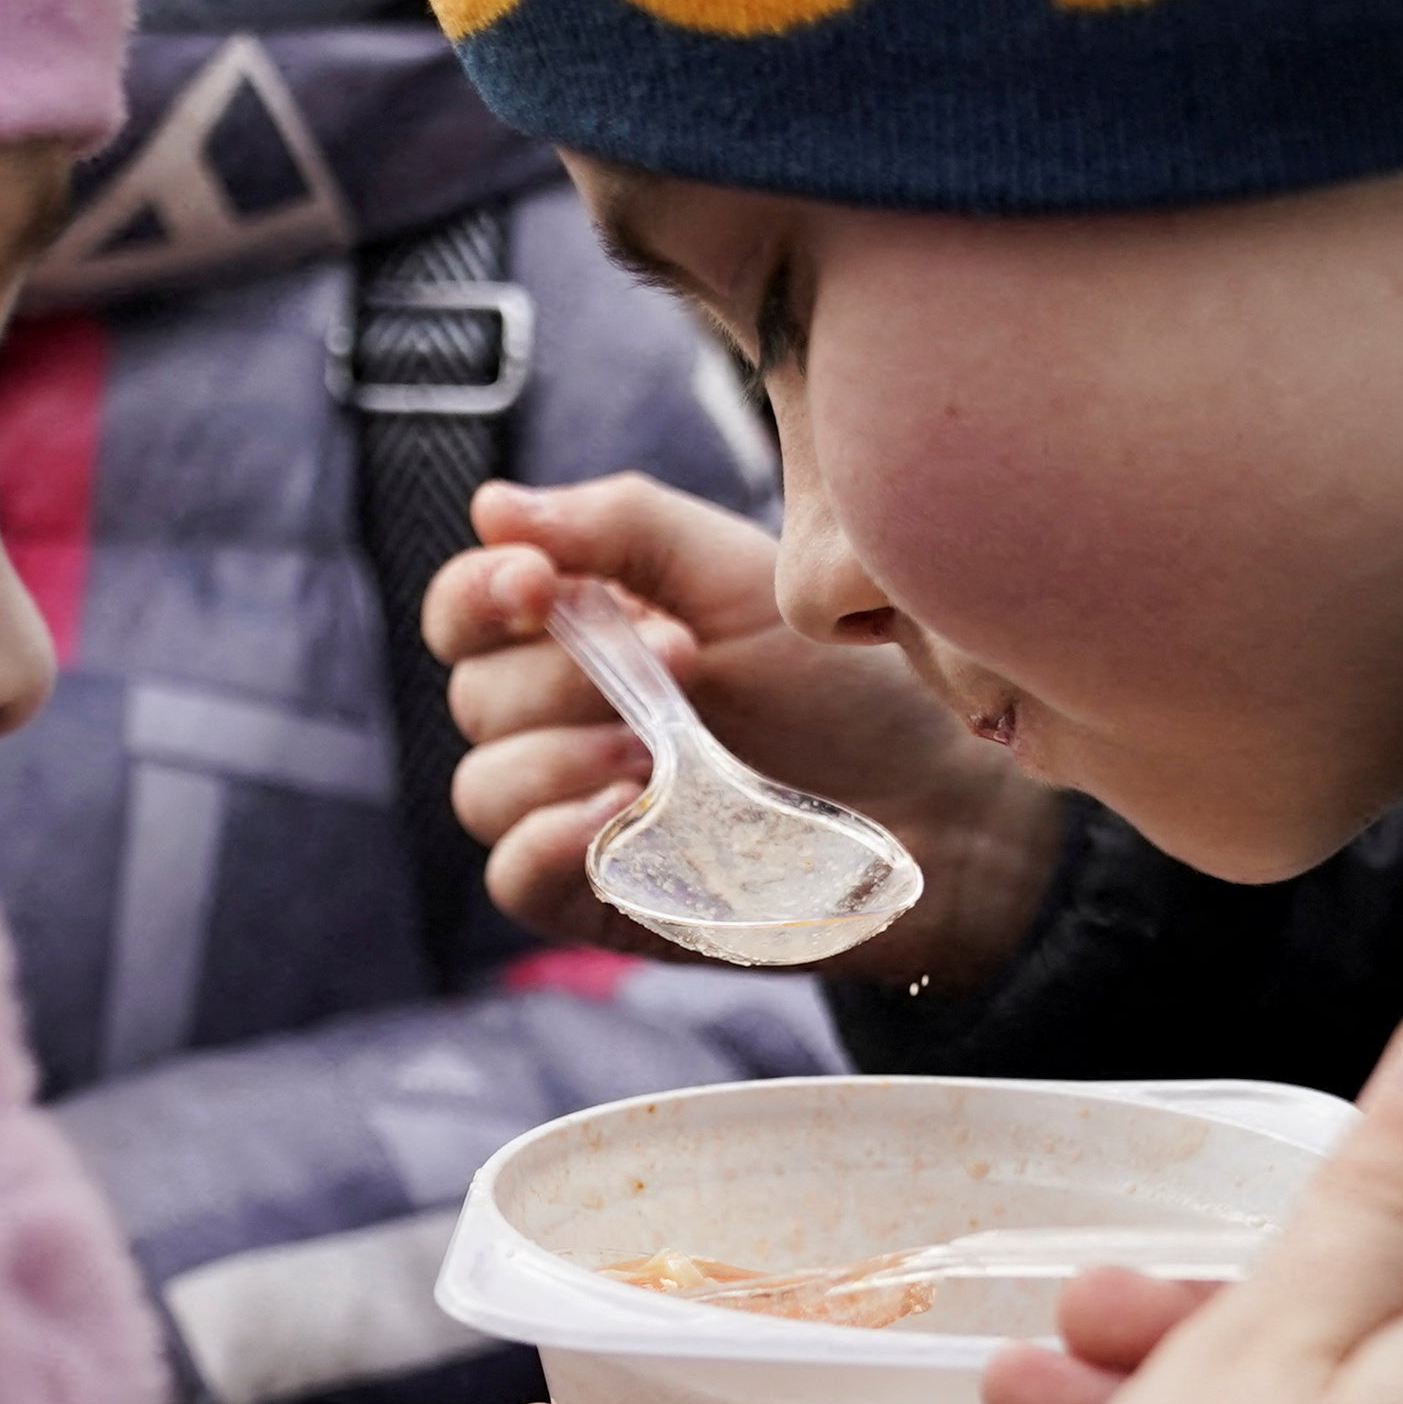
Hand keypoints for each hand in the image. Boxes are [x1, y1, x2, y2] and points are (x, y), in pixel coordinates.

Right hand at [423, 474, 1064, 994]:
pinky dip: (551, 840)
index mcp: (577, 638)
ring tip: (657, 748)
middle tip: (683, 659)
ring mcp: (576, 816)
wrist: (936, 800)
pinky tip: (627, 811)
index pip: (466, 613)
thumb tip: (490, 505)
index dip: (481, 593)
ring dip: (558, 755)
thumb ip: (621, 526)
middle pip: (475, 697)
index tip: (540, 581)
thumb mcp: (736, 576)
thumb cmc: (841, 684)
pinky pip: (513, 877)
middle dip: (565, 670)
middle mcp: (560, 725)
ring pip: (483, 787)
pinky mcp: (603, 898)